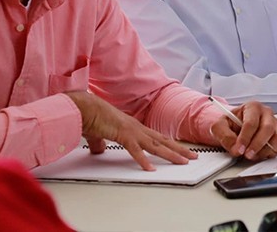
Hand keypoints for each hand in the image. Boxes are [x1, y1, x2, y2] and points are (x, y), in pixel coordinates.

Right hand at [65, 91, 196, 170]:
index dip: (170, 145)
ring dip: (171, 154)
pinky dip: (143, 160)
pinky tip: (150, 169)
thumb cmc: (91, 117)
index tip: (181, 151)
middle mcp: (137, 128)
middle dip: (179, 150)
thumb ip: (101, 144)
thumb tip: (99, 150)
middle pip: (163, 141)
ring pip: (156, 145)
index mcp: (133, 127)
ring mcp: (131, 131)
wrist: (83, 107)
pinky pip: (135, 150)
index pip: (157, 138)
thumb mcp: (99, 135)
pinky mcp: (122, 135)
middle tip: (193, 157)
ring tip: (183, 162)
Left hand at [210, 101, 276, 161]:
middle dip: (256, 145)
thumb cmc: (231, 124)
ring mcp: (275, 125)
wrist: (236, 128)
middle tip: (247, 154)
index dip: (245, 138)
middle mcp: (266, 114)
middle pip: (267, 129)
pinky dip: (271, 154)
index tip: (239, 149)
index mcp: (252, 107)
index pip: (251, 122)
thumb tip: (235, 148)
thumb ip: (224, 135)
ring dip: (264, 151)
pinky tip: (259, 154)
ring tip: (252, 155)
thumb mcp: (220, 126)